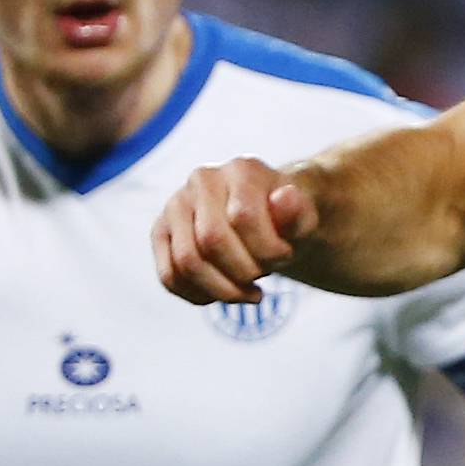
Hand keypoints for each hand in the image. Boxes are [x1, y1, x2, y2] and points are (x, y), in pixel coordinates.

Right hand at [151, 158, 321, 307]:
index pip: (243, 217)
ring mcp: (175, 205)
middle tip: (263, 275)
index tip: (284, 256)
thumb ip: (297, 212)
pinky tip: (223, 294)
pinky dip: (199, 296)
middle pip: (211, 241)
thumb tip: (285, 196)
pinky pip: (169, 277)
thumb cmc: (285, 222)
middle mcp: (201, 180)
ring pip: (186, 263)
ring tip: (247, 291)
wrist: (266, 220)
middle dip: (243, 272)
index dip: (268, 251)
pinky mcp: (161, 232)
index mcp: (240, 169)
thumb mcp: (303, 220)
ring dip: (223, 290)